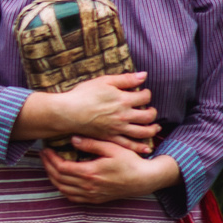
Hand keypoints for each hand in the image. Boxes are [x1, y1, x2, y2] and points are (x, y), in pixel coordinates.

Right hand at [26, 72, 157, 151]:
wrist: (67, 112)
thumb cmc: (83, 94)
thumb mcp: (104, 81)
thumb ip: (125, 79)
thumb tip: (144, 75)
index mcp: (123, 100)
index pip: (145, 97)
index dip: (147, 93)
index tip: (143, 93)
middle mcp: (124, 116)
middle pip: (148, 116)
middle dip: (152, 112)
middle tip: (150, 110)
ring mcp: (118, 128)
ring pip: (143, 132)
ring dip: (152, 130)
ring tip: (155, 127)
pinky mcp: (110, 138)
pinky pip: (128, 144)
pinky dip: (139, 147)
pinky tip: (146, 147)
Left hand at [39, 139, 179, 204]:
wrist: (144, 180)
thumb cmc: (130, 161)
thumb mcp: (113, 148)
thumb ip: (92, 144)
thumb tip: (73, 139)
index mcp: (90, 173)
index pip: (61, 167)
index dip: (50, 159)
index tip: (46, 150)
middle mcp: (88, 186)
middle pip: (59, 179)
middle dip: (48, 167)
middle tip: (44, 156)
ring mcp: (91, 195)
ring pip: (63, 189)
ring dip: (53, 178)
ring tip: (50, 166)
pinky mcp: (96, 199)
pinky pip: (73, 198)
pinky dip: (63, 190)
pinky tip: (62, 181)